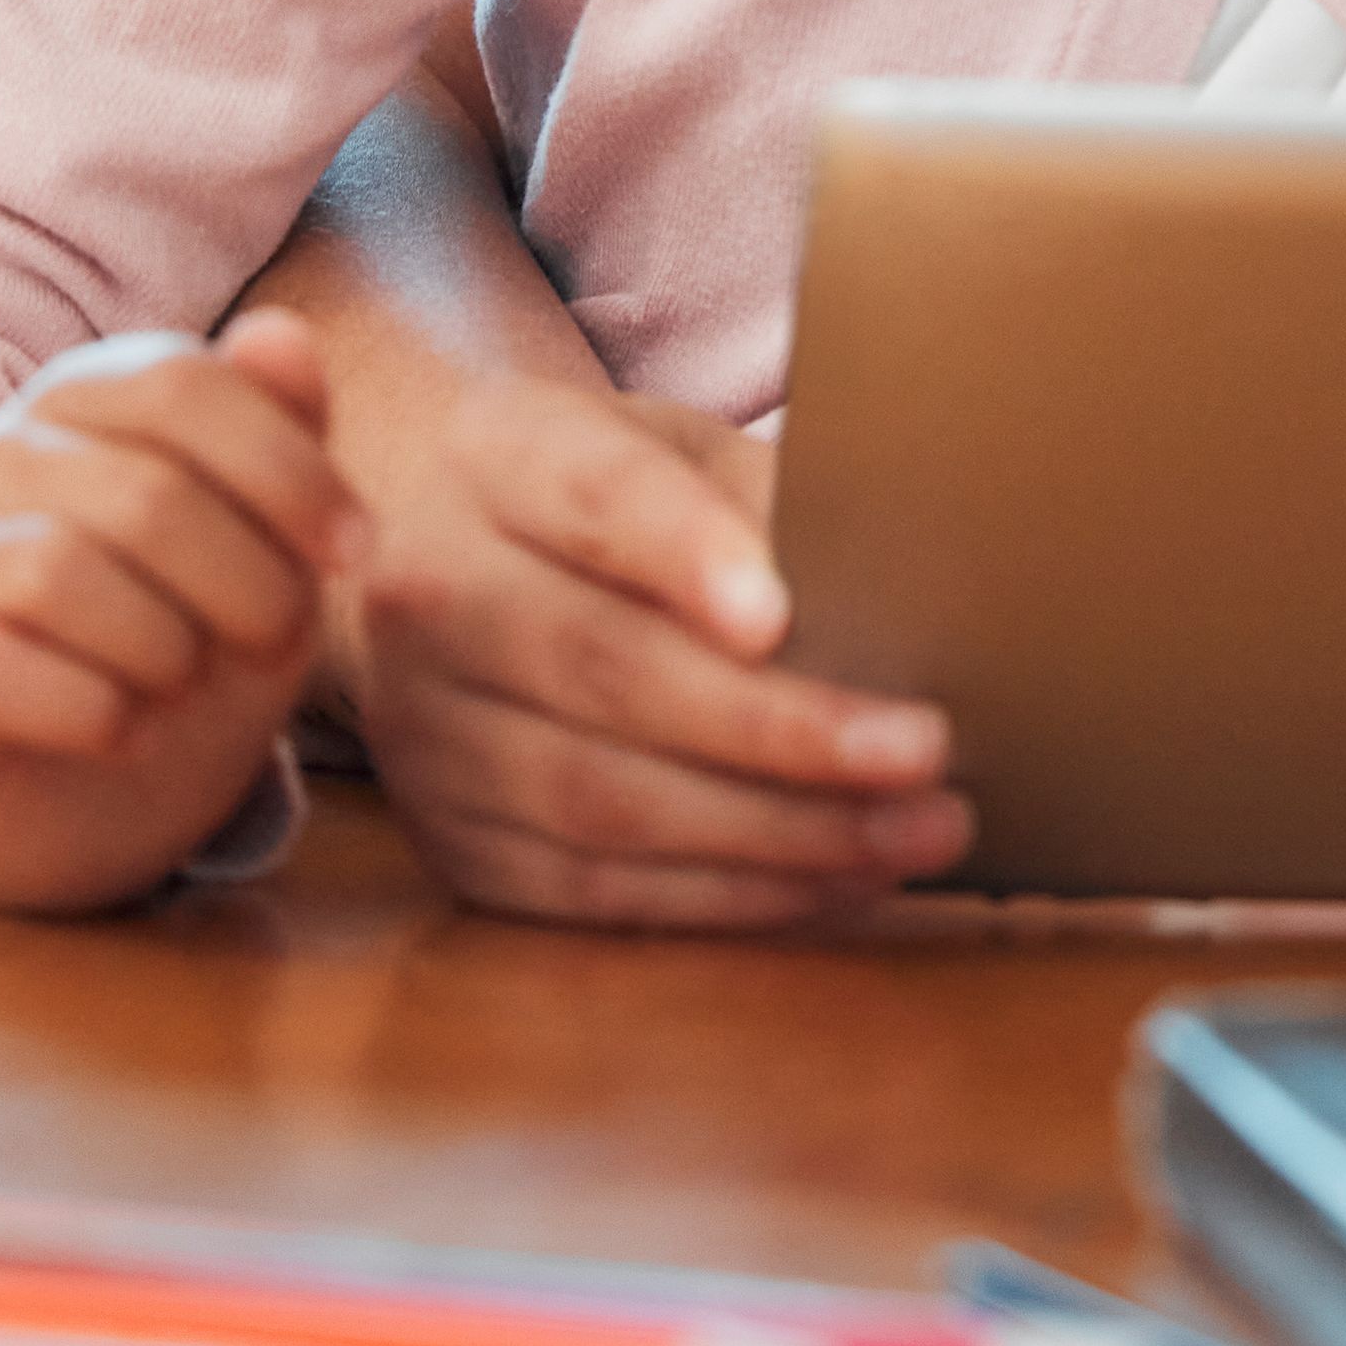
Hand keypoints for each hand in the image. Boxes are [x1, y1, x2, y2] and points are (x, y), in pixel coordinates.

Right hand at [0, 312, 357, 913]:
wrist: (110, 789)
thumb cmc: (201, 627)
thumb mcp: (273, 531)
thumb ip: (284, 426)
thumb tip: (278, 333)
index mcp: (86, 398)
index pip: (180, 383)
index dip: (286, 467)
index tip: (354, 550)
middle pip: (142, 489)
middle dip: (246, 580)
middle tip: (276, 640)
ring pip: (56, 573)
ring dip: (165, 648)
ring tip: (189, 680)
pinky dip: (90, 709)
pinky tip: (128, 728)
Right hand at [321, 361, 968, 929]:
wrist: (475, 574)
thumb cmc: (629, 506)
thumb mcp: (689, 454)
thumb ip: (772, 503)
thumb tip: (900, 593)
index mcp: (496, 450)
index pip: (593, 493)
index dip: (684, 552)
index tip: (779, 614)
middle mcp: (429, 586)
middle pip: (604, 666)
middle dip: (777, 724)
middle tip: (923, 748)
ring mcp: (421, 728)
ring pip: (604, 797)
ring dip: (780, 830)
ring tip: (918, 827)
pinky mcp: (451, 839)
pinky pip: (597, 888)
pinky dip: (732, 894)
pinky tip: (840, 879)